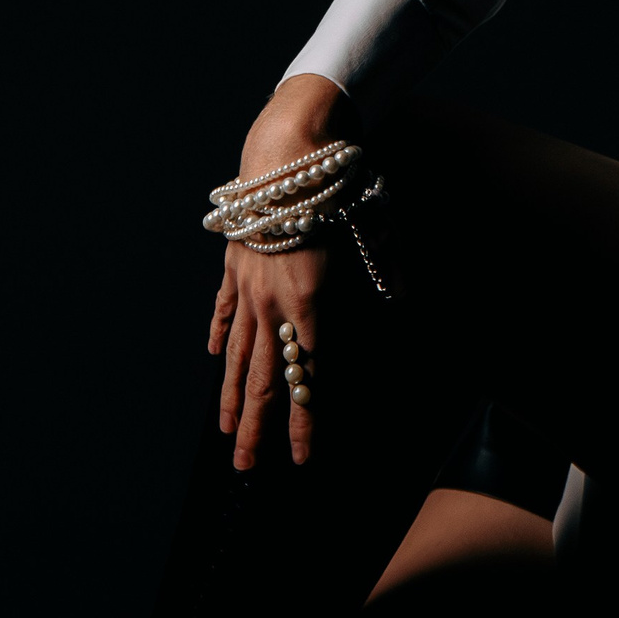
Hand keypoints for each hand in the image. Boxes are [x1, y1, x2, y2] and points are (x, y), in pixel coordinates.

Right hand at [207, 74, 355, 469]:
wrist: (285, 149)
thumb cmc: (333, 185)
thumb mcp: (371, 226)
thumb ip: (386, 265)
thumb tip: (406, 294)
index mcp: (310, 301)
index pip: (307, 376)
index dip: (305, 421)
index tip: (302, 459)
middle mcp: (273, 302)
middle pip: (263, 377)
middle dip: (256, 427)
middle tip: (247, 469)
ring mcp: (247, 285)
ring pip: (237, 353)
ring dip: (232, 396)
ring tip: (226, 433)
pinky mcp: (233, 263)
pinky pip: (223, 309)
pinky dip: (219, 336)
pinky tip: (212, 359)